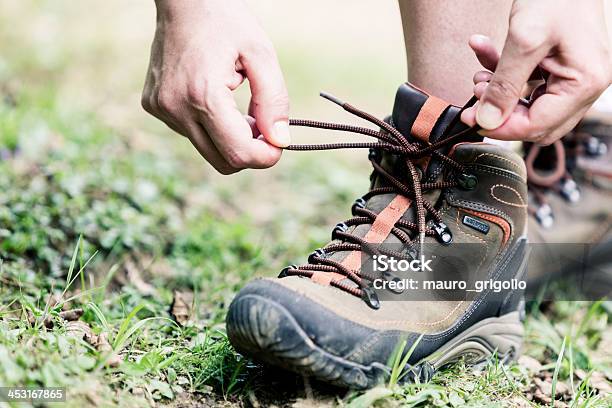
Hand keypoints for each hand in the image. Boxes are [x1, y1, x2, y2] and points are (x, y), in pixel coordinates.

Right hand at [142, 0, 288, 173]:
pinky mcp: (155, 107)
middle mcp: (176, 108)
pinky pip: (191, 134)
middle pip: (223, 161)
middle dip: (250, 152)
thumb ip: (274, 100)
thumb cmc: (226, 22)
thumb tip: (280, 141)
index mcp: (203, 95)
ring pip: (207, 150)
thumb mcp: (261, 54)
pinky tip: (214, 98)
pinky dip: (211, 127)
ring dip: (230, 139)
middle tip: (264, 126)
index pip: (238, 153)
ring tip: (238, 106)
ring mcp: (162, 109)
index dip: (266, 156)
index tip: (280, 142)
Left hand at [461, 0, 611, 144]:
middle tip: (474, 100)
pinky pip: (527, 80)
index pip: (538, 126)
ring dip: (498, 92)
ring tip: (479, 76)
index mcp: (584, 83)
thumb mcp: (524, 40)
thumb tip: (485, 121)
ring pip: (527, 102)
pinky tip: (483, 49)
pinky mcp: (559, 64)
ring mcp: (573, 74)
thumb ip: (504, 84)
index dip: (501, 127)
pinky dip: (503, 71)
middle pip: (535, 121)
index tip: (471, 119)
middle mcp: (584, 84)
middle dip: (500, 112)